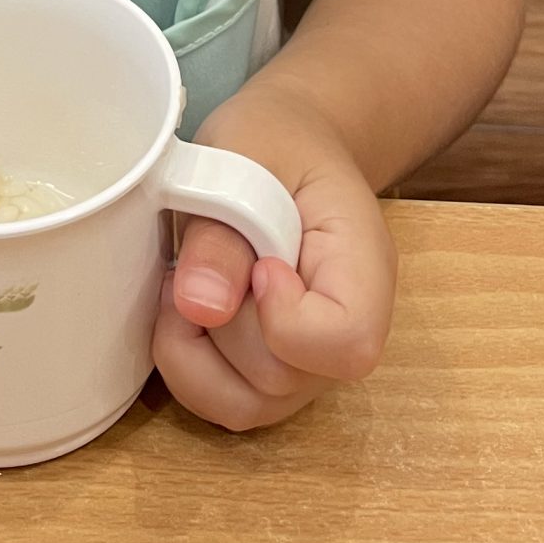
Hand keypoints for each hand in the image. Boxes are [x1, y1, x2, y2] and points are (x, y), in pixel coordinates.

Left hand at [154, 85, 396, 431]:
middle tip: (198, 254)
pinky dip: (186, 366)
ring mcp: (309, 360)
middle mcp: (348, 327)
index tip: (256, 265)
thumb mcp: (246, 150)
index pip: (348, 340)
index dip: (287, 320)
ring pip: (248, 404)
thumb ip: (225, 223)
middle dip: (221, 321)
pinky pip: (224, 402)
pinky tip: (180, 311)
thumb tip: (200, 304)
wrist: (287, 142)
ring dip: (193, 350)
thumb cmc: (274, 138)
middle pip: (285, 376)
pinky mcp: (271, 372)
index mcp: (363, 262)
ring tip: (183, 283)